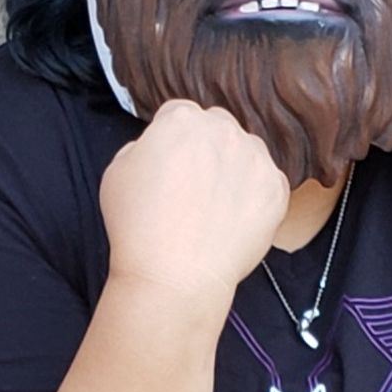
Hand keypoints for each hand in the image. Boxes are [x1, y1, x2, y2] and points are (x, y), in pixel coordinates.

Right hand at [99, 98, 290, 311]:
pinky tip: (234, 219)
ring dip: (235, 169)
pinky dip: (255, 196)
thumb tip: (159, 149)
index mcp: (182, 120)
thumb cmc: (138, 228)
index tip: (171, 165)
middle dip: (208, 149)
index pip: (180, 115)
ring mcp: (255, 158)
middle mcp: (223, 130)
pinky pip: (269, 182)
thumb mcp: (116, 172)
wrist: (175, 276)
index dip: (173, 141)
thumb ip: (141, 147)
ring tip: (215, 207)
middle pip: (218, 128)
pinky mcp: (276, 188)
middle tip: (193, 188)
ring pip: (247, 152)